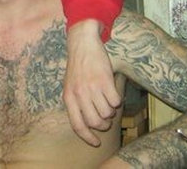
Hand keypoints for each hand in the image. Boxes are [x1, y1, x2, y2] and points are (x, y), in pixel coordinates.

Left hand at [63, 19, 121, 145]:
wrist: (83, 43)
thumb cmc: (78, 66)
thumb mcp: (70, 85)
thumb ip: (75, 103)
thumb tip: (87, 125)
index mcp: (68, 97)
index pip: (77, 125)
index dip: (87, 137)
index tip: (96, 142)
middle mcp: (79, 94)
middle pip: (95, 122)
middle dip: (104, 124)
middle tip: (106, 116)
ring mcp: (92, 88)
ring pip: (107, 113)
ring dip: (111, 110)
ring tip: (107, 99)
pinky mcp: (104, 80)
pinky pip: (116, 102)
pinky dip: (117, 100)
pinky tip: (113, 91)